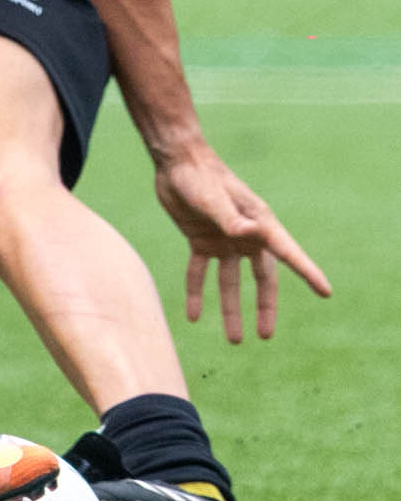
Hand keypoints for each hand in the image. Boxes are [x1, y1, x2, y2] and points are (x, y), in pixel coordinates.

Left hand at [154, 143, 330, 341]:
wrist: (176, 161)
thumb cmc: (200, 176)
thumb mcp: (214, 199)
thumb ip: (229, 218)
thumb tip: (249, 233)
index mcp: (258, 223)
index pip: (287, 252)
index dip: (307, 272)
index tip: (326, 292)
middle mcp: (246, 235)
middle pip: (262, 278)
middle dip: (264, 307)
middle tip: (266, 335)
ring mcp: (224, 239)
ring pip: (231, 282)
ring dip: (230, 308)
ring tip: (234, 340)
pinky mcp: (201, 239)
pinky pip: (201, 272)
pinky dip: (197, 292)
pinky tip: (193, 316)